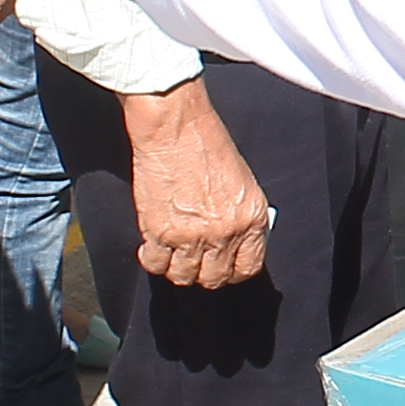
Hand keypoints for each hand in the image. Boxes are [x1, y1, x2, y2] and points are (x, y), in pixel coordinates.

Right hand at [125, 78, 270, 291]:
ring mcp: (193, 236)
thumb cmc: (207, 144)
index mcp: (251, 218)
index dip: (233, 271)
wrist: (176, 127)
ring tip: (172, 253)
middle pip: (216, 278)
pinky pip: (157, 265)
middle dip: (205, 273)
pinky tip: (152, 248)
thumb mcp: (241, 182)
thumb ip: (241, 216)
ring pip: (185, 277)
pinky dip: (152, 260)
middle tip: (195, 261)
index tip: (223, 265)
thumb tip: (235, 242)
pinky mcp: (161, 232)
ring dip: (178, 268)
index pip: (248, 267)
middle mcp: (226, 232)